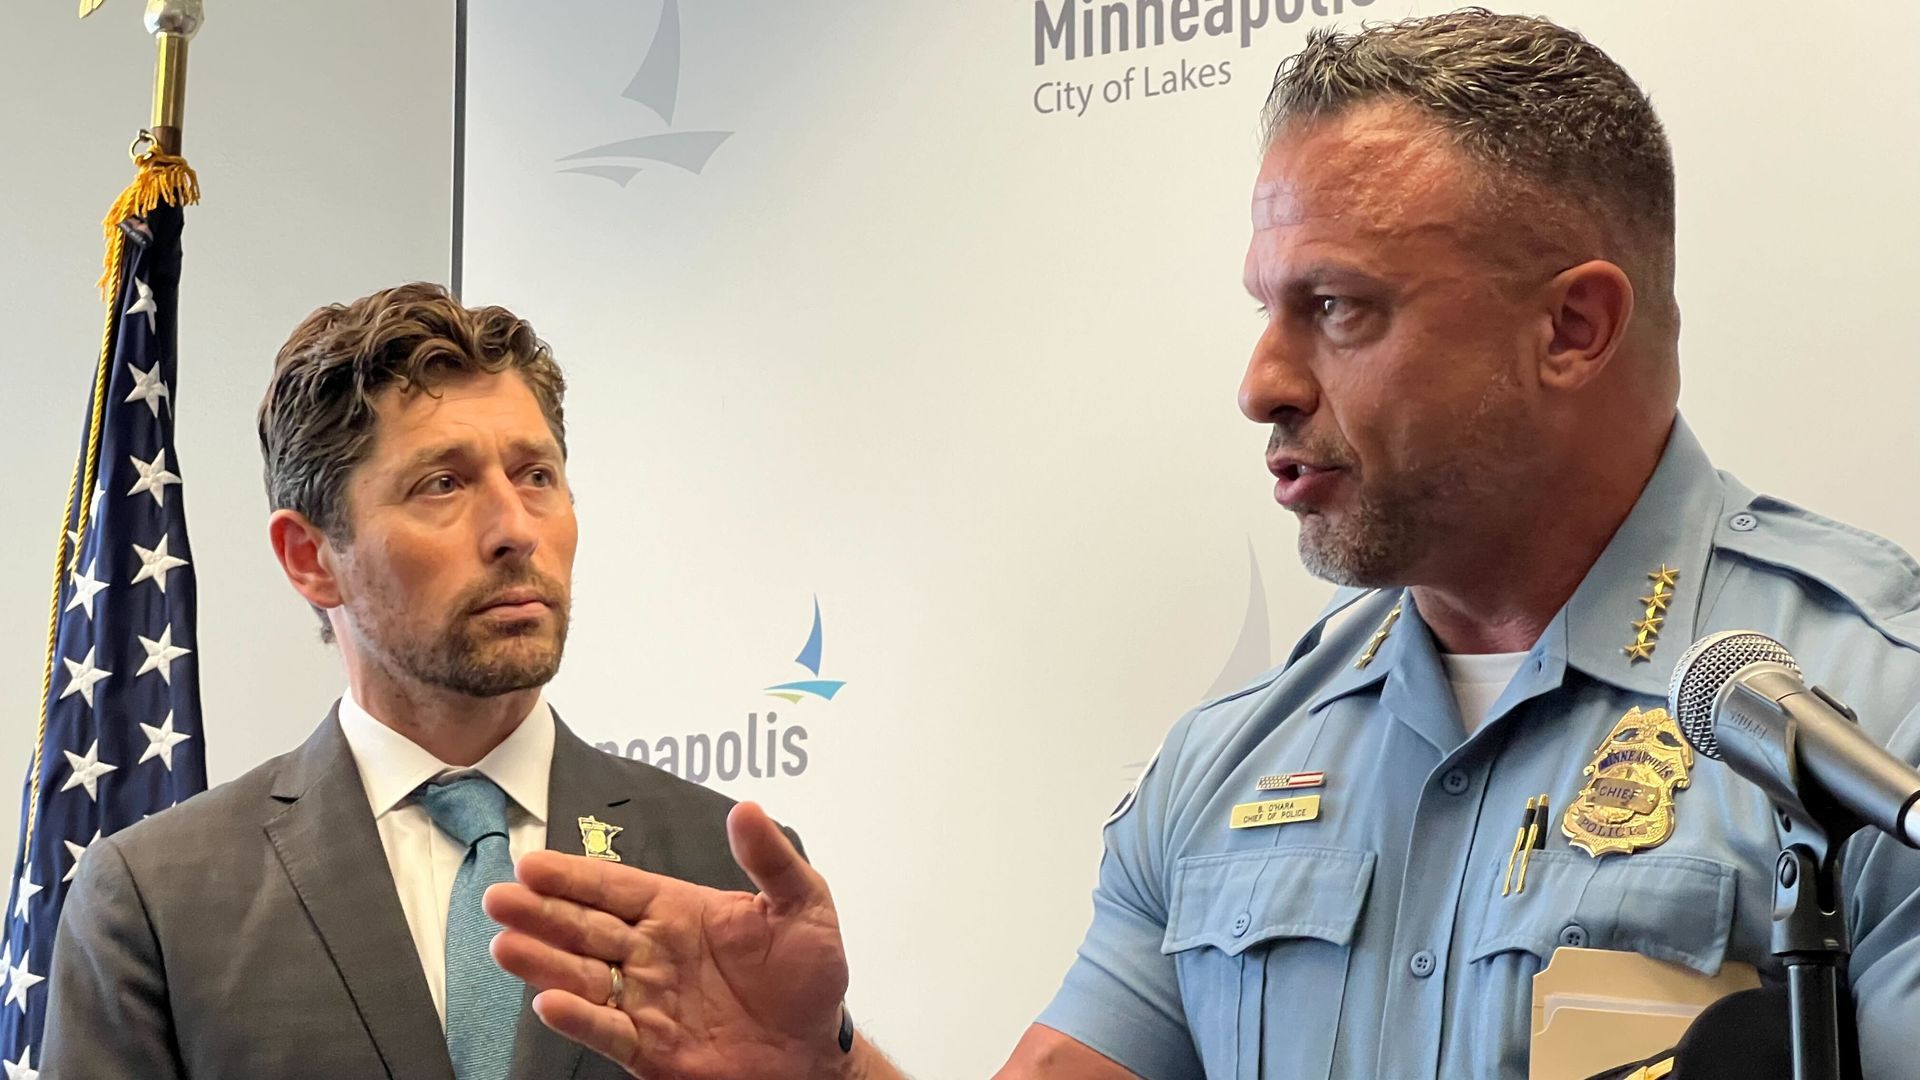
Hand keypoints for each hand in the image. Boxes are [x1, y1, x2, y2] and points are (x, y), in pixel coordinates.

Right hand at [485, 802, 852, 1079]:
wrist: (816, 1050)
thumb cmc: (809, 976)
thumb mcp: (803, 905)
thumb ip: (771, 859)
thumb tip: (748, 809)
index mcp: (679, 911)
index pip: (617, 888)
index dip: (575, 877)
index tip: (533, 864)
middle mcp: (653, 953)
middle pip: (587, 928)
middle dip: (542, 913)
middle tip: (500, 898)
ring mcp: (647, 1001)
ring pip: (584, 977)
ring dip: (544, 962)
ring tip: (505, 945)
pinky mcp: (650, 1048)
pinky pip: (608, 1031)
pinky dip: (579, 1019)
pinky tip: (550, 1002)